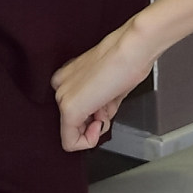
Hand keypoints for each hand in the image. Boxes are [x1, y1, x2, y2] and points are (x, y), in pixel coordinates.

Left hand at [51, 18, 156, 150]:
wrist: (132, 50)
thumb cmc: (127, 59)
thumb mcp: (111, 88)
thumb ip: (101, 105)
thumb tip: (100, 120)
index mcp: (69, 76)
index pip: (77, 109)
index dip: (95, 116)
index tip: (106, 108)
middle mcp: (60, 85)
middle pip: (74, 122)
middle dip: (95, 122)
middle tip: (108, 108)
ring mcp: (62, 97)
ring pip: (71, 132)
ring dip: (94, 128)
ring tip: (107, 107)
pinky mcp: (69, 109)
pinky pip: (70, 142)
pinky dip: (88, 141)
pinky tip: (100, 124)